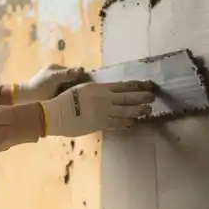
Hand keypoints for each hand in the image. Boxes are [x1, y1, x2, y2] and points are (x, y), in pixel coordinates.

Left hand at [14, 64, 85, 102]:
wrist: (26, 100)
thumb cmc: (38, 86)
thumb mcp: (53, 77)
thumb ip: (66, 74)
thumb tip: (82, 69)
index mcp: (57, 69)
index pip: (74, 71)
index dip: (82, 76)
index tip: (91, 84)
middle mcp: (58, 76)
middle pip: (74, 80)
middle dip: (81, 85)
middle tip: (90, 94)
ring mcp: (57, 86)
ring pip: (72, 89)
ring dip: (77, 93)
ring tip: (86, 99)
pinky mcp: (56, 96)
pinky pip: (68, 96)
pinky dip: (72, 99)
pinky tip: (78, 103)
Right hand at [39, 81, 155, 137]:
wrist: (54, 114)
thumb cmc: (65, 101)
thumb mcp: (81, 89)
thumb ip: (96, 92)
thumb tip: (108, 92)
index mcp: (99, 88)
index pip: (123, 85)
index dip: (137, 85)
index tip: (148, 84)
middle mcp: (103, 99)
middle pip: (127, 97)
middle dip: (142, 97)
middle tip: (153, 97)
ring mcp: (102, 112)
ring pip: (125, 111)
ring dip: (138, 110)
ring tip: (148, 110)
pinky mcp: (99, 124)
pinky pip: (116, 123)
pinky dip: (125, 122)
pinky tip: (133, 122)